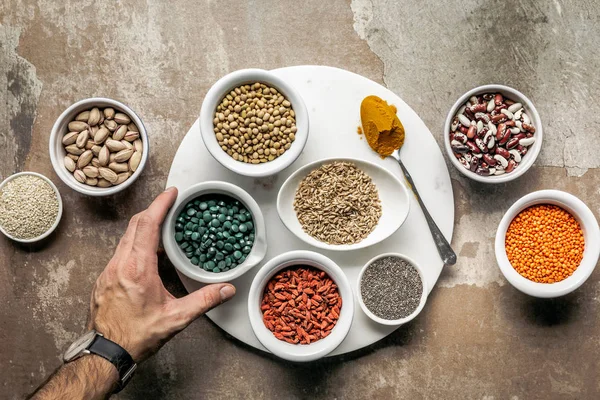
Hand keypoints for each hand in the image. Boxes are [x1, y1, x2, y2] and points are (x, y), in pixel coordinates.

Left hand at [88, 187, 235, 361]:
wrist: (106, 353)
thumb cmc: (136, 336)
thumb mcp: (176, 318)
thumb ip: (204, 300)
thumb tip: (227, 289)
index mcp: (137, 268)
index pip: (148, 225)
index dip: (160, 205)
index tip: (171, 193)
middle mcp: (120, 264)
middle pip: (135, 225)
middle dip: (153, 210)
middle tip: (170, 204)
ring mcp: (109, 271)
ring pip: (125, 237)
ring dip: (143, 227)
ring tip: (162, 225)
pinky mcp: (105, 278)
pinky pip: (120, 251)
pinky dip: (135, 243)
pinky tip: (147, 253)